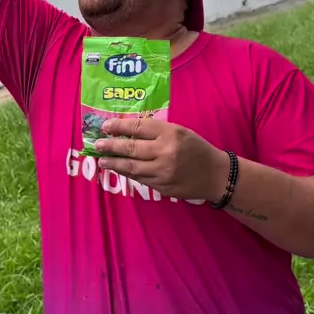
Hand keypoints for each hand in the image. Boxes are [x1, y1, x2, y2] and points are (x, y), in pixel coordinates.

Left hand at [94, 118, 228, 201]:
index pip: (139, 128)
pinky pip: (139, 179)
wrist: (215, 175)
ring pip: (132, 167)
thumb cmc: (196, 148)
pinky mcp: (162, 187)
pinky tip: (118, 169)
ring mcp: (163, 172)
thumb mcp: (179, 132)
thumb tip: (127, 131)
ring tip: (102, 160)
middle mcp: (165, 152)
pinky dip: (126, 173)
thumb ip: (156, 132)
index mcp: (170, 134)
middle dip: (111, 146)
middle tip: (97, 144)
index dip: (119, 127)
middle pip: (131, 148)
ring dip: (114, 163)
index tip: (106, 126)